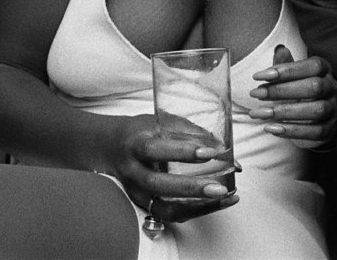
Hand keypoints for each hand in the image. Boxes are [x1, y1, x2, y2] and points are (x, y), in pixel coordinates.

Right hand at [104, 113, 238, 222]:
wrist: (111, 147)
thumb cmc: (144, 131)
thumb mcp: (162, 123)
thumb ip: (191, 133)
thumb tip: (224, 149)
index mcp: (136, 144)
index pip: (156, 149)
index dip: (182, 152)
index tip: (210, 153)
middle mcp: (132, 171)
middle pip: (158, 184)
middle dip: (191, 188)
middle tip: (220, 188)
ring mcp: (135, 191)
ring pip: (162, 206)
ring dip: (196, 206)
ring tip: (225, 198)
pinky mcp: (142, 204)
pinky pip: (167, 214)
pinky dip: (192, 211)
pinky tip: (215, 204)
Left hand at [249, 45, 336, 143]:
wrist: (315, 117)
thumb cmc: (300, 90)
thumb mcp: (293, 75)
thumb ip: (286, 64)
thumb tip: (280, 49)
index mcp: (325, 70)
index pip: (312, 67)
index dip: (287, 70)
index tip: (259, 76)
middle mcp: (333, 88)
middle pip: (314, 87)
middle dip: (282, 91)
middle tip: (256, 94)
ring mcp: (334, 109)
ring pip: (316, 110)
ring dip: (285, 112)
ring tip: (259, 113)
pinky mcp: (331, 129)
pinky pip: (315, 132)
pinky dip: (292, 131)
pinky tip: (271, 128)